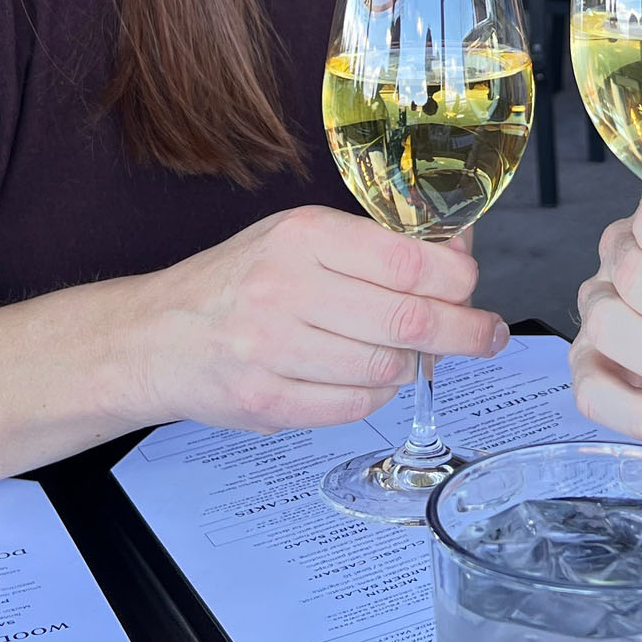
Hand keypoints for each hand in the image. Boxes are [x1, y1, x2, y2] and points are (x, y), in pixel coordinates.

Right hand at [127, 206, 507, 432]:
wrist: (155, 335)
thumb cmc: (240, 281)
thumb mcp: (300, 238)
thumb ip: (376, 246)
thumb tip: (461, 253)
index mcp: (301, 234)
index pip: (408, 260)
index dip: (458, 279)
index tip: (471, 286)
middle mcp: (284, 286)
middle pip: (407, 319)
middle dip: (464, 331)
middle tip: (487, 335)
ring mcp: (271, 348)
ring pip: (386, 369)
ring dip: (413, 366)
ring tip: (411, 355)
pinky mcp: (264, 400)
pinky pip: (354, 406)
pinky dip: (376, 396)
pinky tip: (370, 380)